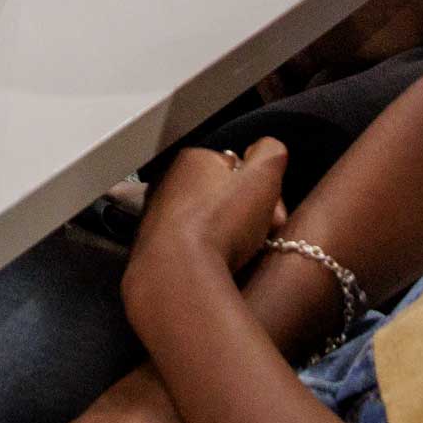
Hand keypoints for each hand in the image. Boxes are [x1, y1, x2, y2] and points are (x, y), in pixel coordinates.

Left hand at [127, 139, 288, 302]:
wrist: (176, 274)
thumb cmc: (219, 223)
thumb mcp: (262, 177)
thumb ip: (271, 152)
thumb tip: (269, 148)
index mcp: (193, 159)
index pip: (238, 168)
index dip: (261, 192)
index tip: (272, 216)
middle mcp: (168, 182)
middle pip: (222, 196)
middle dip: (246, 215)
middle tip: (260, 238)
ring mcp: (156, 217)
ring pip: (206, 223)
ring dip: (226, 237)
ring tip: (238, 256)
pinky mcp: (151, 249)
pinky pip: (189, 247)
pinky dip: (204, 255)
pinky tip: (215, 267)